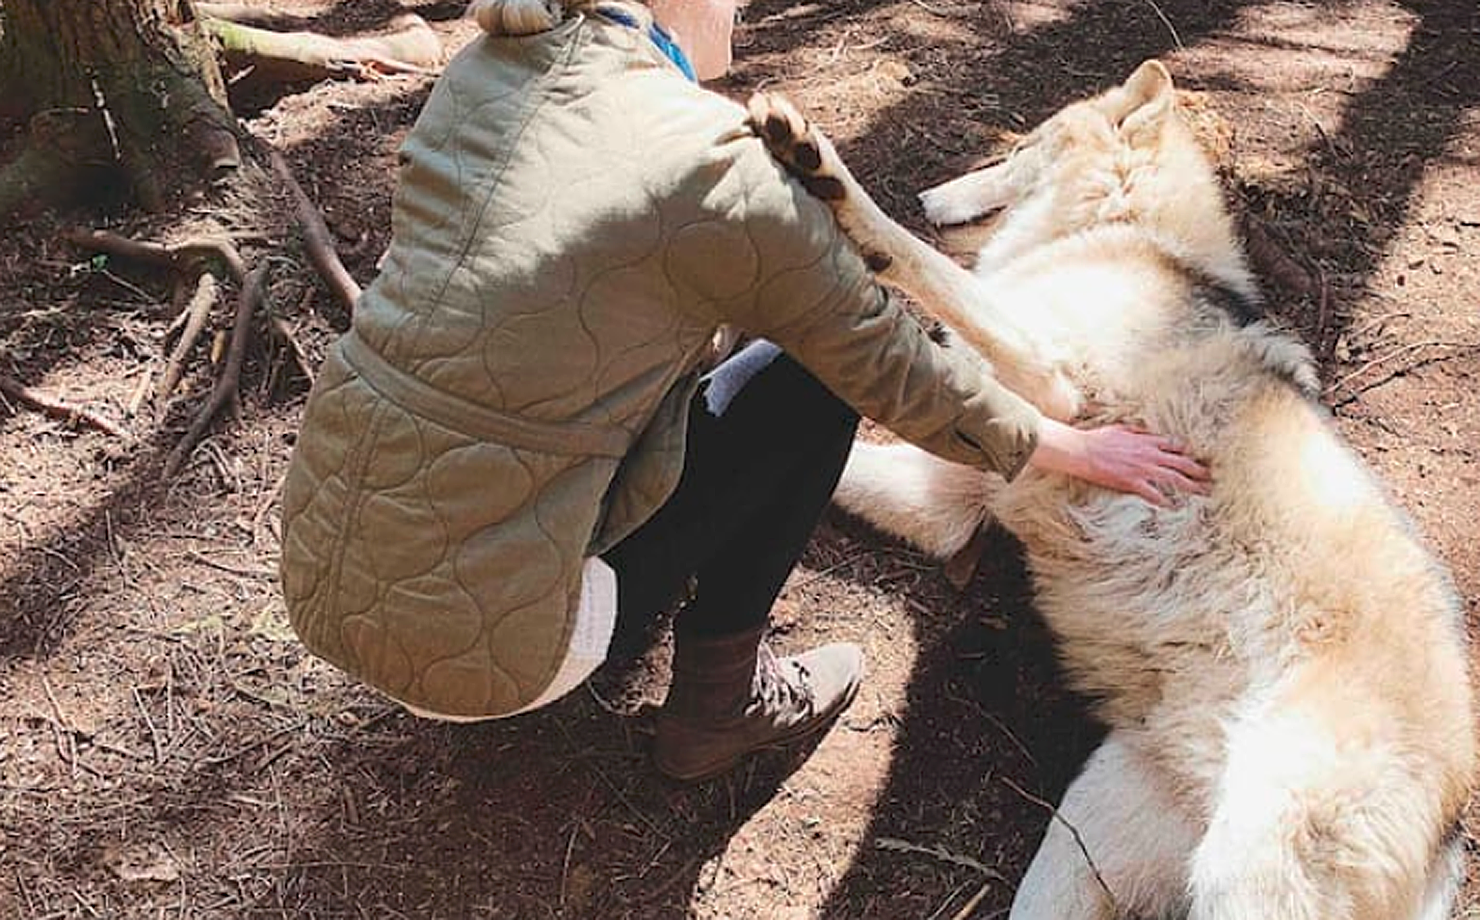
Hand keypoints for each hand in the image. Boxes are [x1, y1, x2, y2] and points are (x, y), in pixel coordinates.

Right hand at [1028, 418, 1209, 505]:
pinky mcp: (1132, 482)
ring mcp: (1142, 469)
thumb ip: (1136, 430)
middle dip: (1198, 470)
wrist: (1082, 450)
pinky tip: (1174, 507)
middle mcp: (1149, 454)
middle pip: (1181, 463)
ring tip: (1203, 492)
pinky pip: (1153, 494)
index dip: (1187, 453)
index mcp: (1146, 440)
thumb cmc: (1097, 439)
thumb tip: (1146, 431)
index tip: (1196, 458)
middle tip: (1212, 477)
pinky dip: (1164, 501)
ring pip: (1174, 478)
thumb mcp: (1120, 428)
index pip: (1175, 445)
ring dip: (1191, 486)